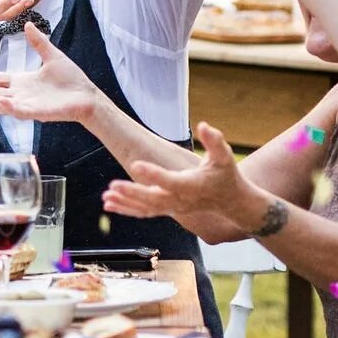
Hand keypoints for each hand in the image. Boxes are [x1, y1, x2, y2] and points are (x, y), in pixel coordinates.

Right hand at [0, 25, 103, 125]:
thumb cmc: (71, 79)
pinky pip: (17, 110)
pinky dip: (6, 106)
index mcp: (21, 82)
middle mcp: (20, 95)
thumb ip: (38, 42)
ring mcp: (26, 105)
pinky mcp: (36, 113)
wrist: (87, 96)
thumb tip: (27, 24)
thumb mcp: (52, 55)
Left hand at [103, 121, 250, 226]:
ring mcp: (173, 207)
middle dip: (132, 193)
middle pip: (153, 199)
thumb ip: (215, 141)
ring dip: (125, 203)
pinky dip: (127, 209)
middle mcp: (180, 200)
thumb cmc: (226, 175)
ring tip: (106, 197)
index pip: (169, 181)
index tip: (135, 165)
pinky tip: (109, 204)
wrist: (231, 201)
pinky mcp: (167, 209)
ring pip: (145, 208)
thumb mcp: (224, 156)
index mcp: (191, 186)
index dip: (153, 174)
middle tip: (113, 186)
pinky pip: (144, 212)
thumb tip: (204, 125)